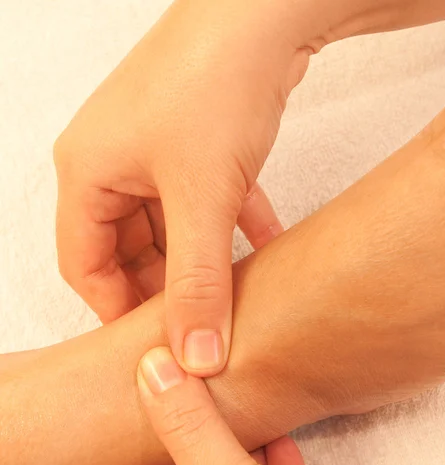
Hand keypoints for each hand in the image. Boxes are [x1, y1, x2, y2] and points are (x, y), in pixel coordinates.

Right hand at [53, 0, 320, 376]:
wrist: (265, 12)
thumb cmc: (215, 88)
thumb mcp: (203, 200)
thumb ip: (198, 283)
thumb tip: (197, 357)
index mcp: (88, 173)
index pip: (84, 264)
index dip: (115, 309)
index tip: (154, 345)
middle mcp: (114, 160)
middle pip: (129, 248)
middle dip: (167, 288)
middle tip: (203, 325)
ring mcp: (157, 148)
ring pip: (172, 226)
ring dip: (204, 259)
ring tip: (235, 295)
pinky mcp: (198, 140)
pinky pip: (206, 198)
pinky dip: (233, 226)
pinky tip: (266, 249)